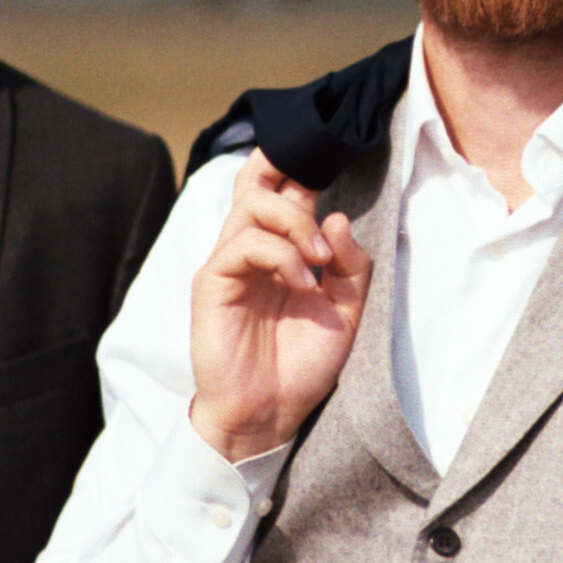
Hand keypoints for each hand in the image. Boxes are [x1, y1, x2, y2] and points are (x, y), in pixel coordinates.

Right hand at [187, 152, 371, 461]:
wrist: (271, 413)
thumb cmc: (303, 362)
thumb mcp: (347, 310)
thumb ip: (349, 264)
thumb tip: (338, 217)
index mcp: (284, 248)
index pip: (285, 189)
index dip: (301, 164)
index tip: (330, 150)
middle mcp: (254, 247)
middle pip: (256, 180)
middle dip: (284, 165)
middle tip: (314, 181)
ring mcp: (230, 262)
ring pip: (253, 203)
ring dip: (296, 221)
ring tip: (320, 258)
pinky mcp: (213, 282)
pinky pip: (243, 244)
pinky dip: (281, 255)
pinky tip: (302, 284)